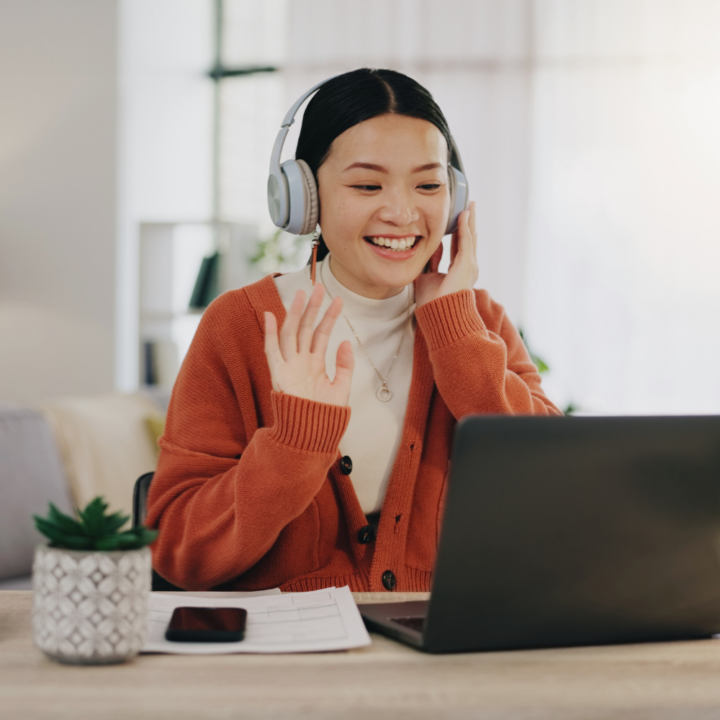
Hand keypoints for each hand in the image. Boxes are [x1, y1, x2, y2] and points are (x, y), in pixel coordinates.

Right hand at [264, 283, 354, 405]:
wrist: (313, 434)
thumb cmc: (326, 415)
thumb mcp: (341, 388)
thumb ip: (344, 365)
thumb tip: (345, 342)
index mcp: (315, 364)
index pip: (321, 334)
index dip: (329, 316)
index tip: (339, 300)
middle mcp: (300, 361)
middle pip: (305, 328)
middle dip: (312, 308)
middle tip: (319, 287)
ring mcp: (289, 366)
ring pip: (291, 333)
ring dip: (295, 313)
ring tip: (302, 293)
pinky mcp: (278, 374)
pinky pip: (272, 350)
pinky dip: (270, 333)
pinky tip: (272, 315)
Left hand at [415, 201, 477, 306]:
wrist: (439, 315)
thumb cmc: (432, 302)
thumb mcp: (428, 276)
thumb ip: (431, 262)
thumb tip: (429, 247)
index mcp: (459, 270)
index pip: (460, 245)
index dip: (459, 231)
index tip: (457, 218)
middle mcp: (468, 266)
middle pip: (469, 239)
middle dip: (468, 222)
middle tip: (468, 206)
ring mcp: (469, 265)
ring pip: (470, 237)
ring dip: (469, 220)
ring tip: (469, 205)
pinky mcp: (466, 265)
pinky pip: (466, 241)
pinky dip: (465, 227)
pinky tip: (464, 215)